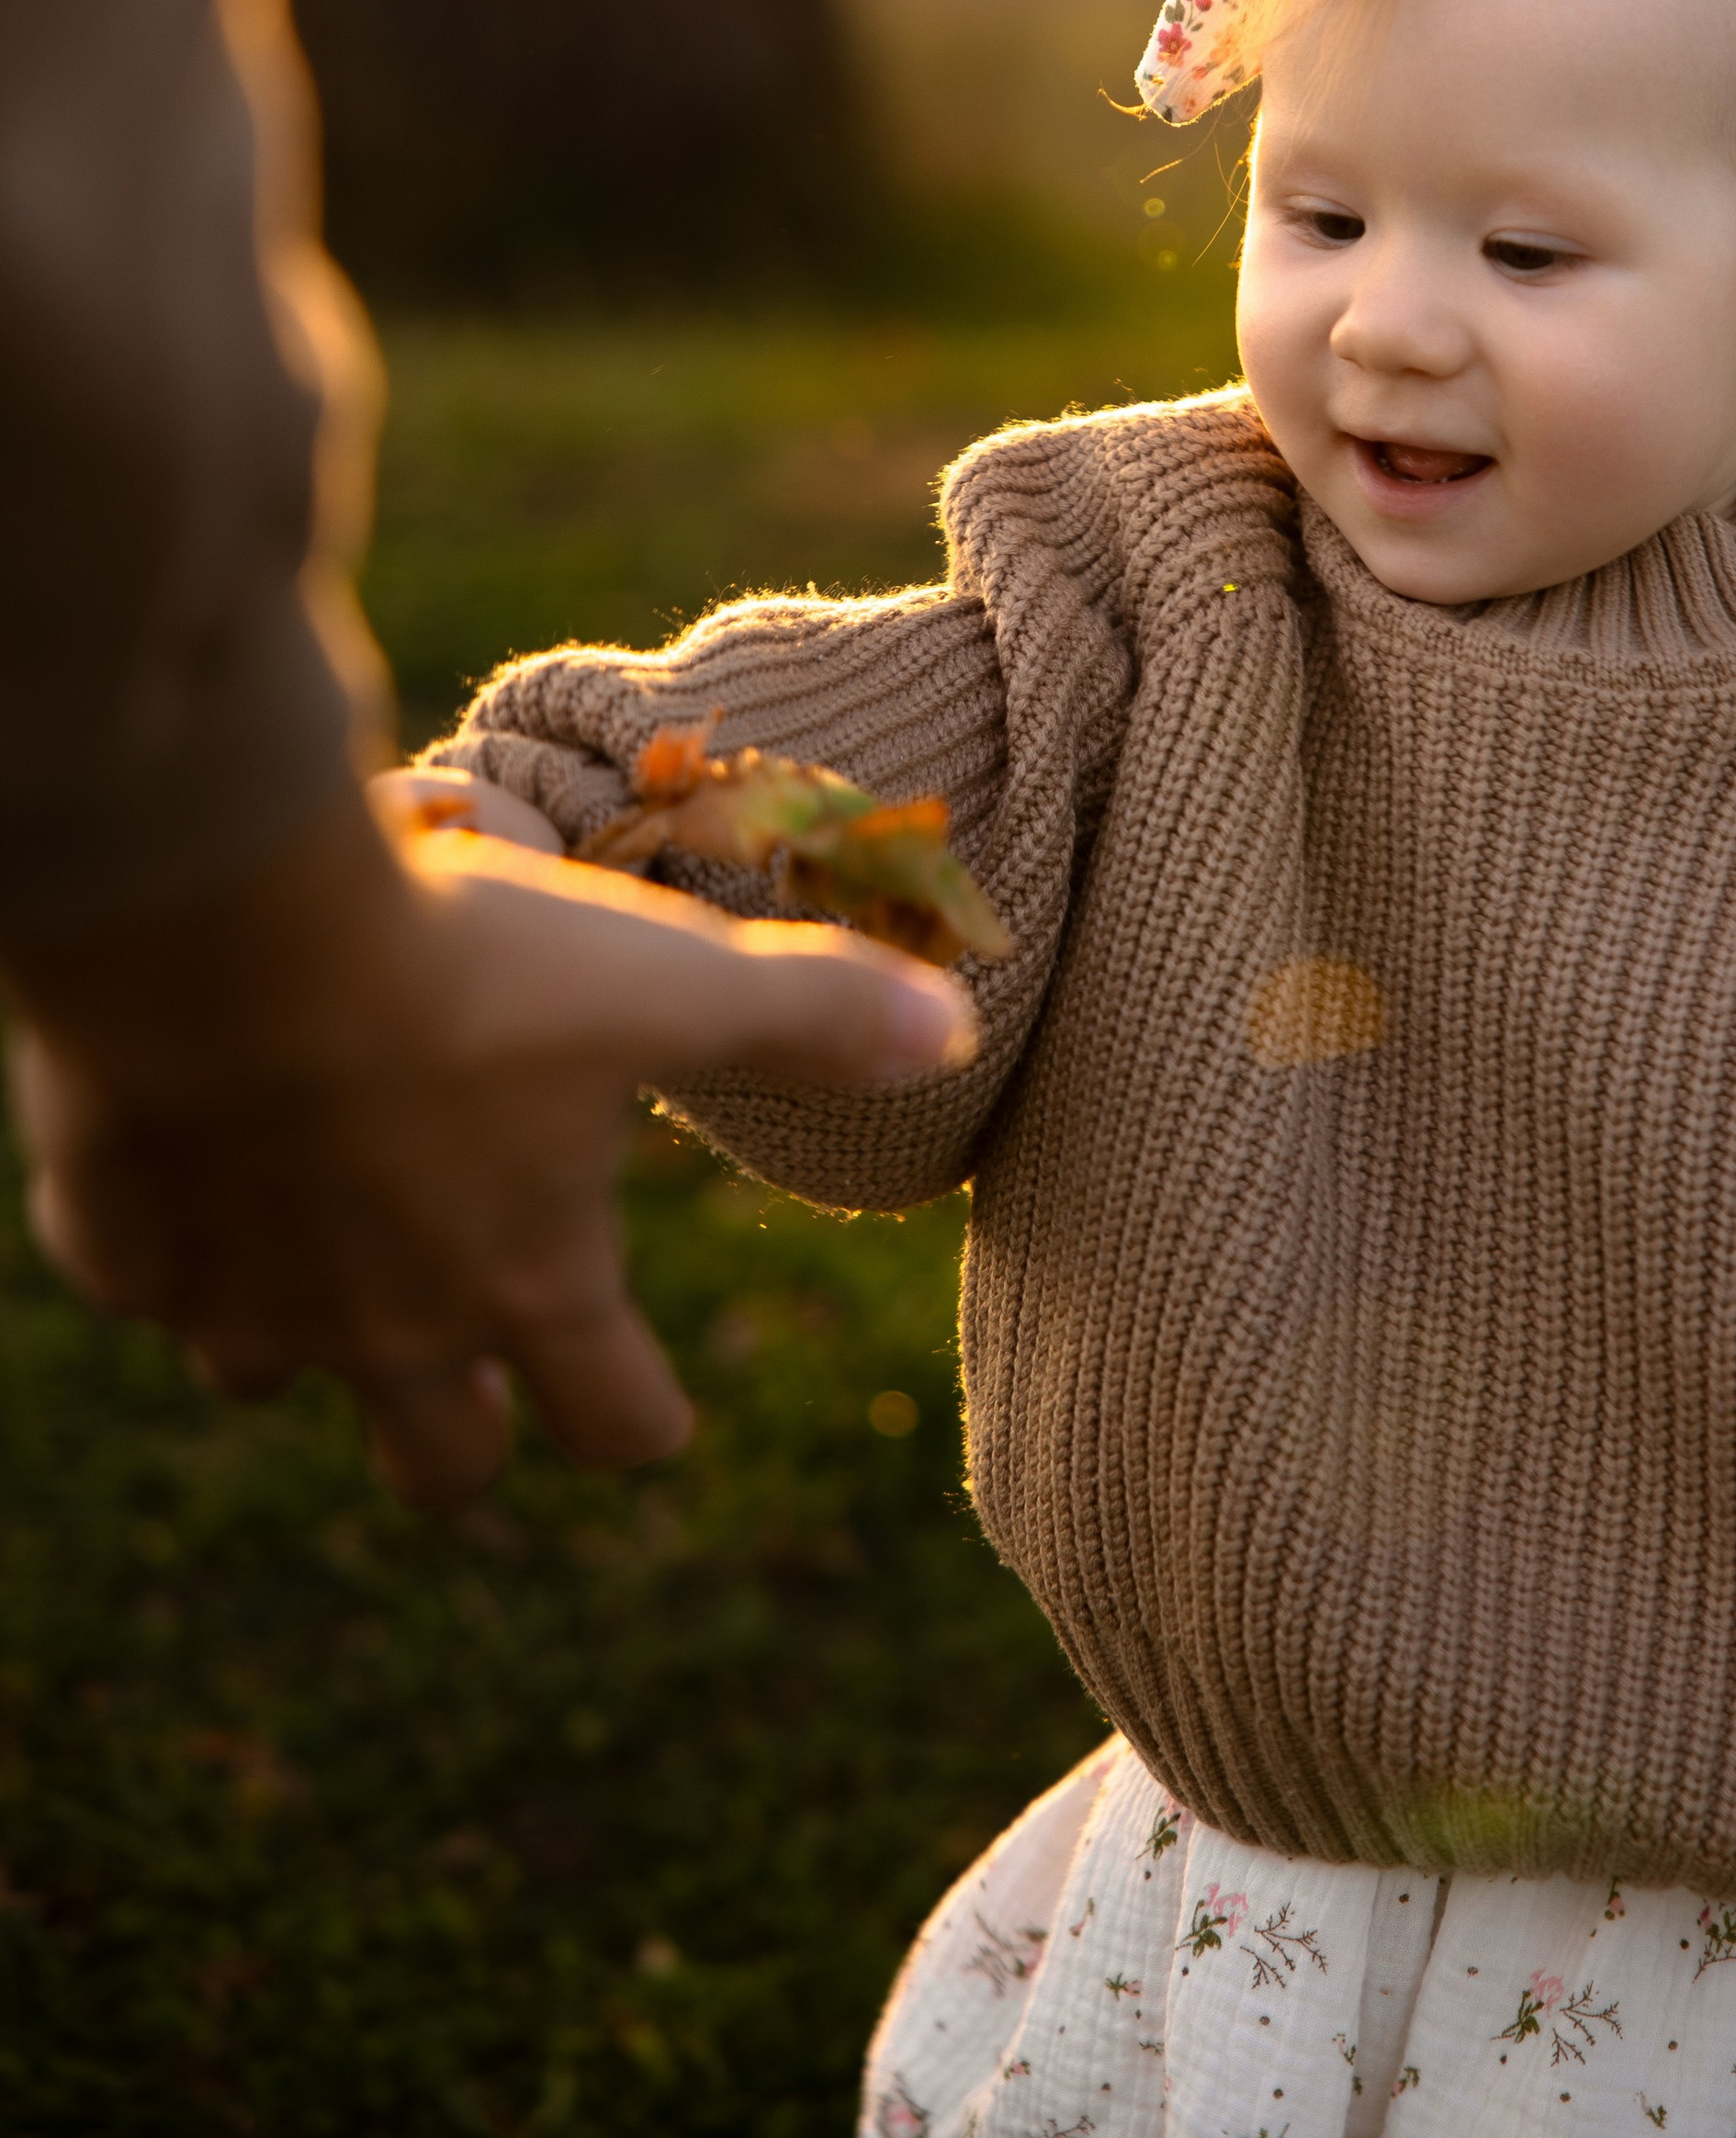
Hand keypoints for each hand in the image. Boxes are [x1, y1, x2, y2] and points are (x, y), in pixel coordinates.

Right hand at [3, 776, 976, 1507]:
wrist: (233, 929)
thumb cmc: (474, 964)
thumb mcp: (667, 981)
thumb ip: (812, 1017)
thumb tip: (955, 1026)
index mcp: (528, 1286)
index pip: (613, 1426)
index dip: (644, 1422)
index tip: (655, 1417)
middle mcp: (385, 1332)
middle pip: (438, 1464)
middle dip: (471, 1436)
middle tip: (488, 1374)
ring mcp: (243, 1303)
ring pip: (271, 1374)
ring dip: (309, 1323)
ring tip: (332, 1226)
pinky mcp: (122, 1245)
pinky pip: (151, 1275)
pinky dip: (178, 1231)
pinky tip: (199, 1148)